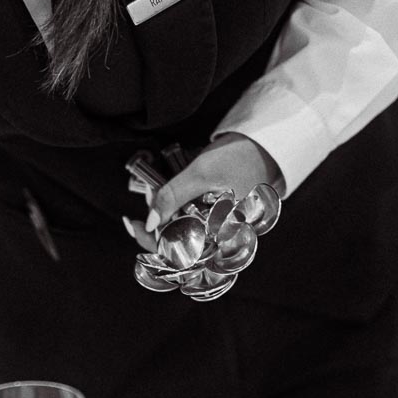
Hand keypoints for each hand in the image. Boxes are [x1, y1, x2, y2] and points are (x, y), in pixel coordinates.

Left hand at [128, 134, 282, 251]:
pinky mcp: (214, 217)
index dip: (151, 241)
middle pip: (175, 241)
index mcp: (219, 235)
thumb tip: (150, 223)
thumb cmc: (239, 158)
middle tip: (149, 191)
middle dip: (156, 218)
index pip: (178, 252)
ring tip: (157, 185)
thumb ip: (173, 196)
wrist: (264, 145)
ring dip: (164, 209)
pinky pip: (188, 218)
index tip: (132, 224)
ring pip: (179, 229)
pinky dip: (174, 205)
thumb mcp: (201, 173)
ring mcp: (216, 228)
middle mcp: (218, 238)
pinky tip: (167, 189)